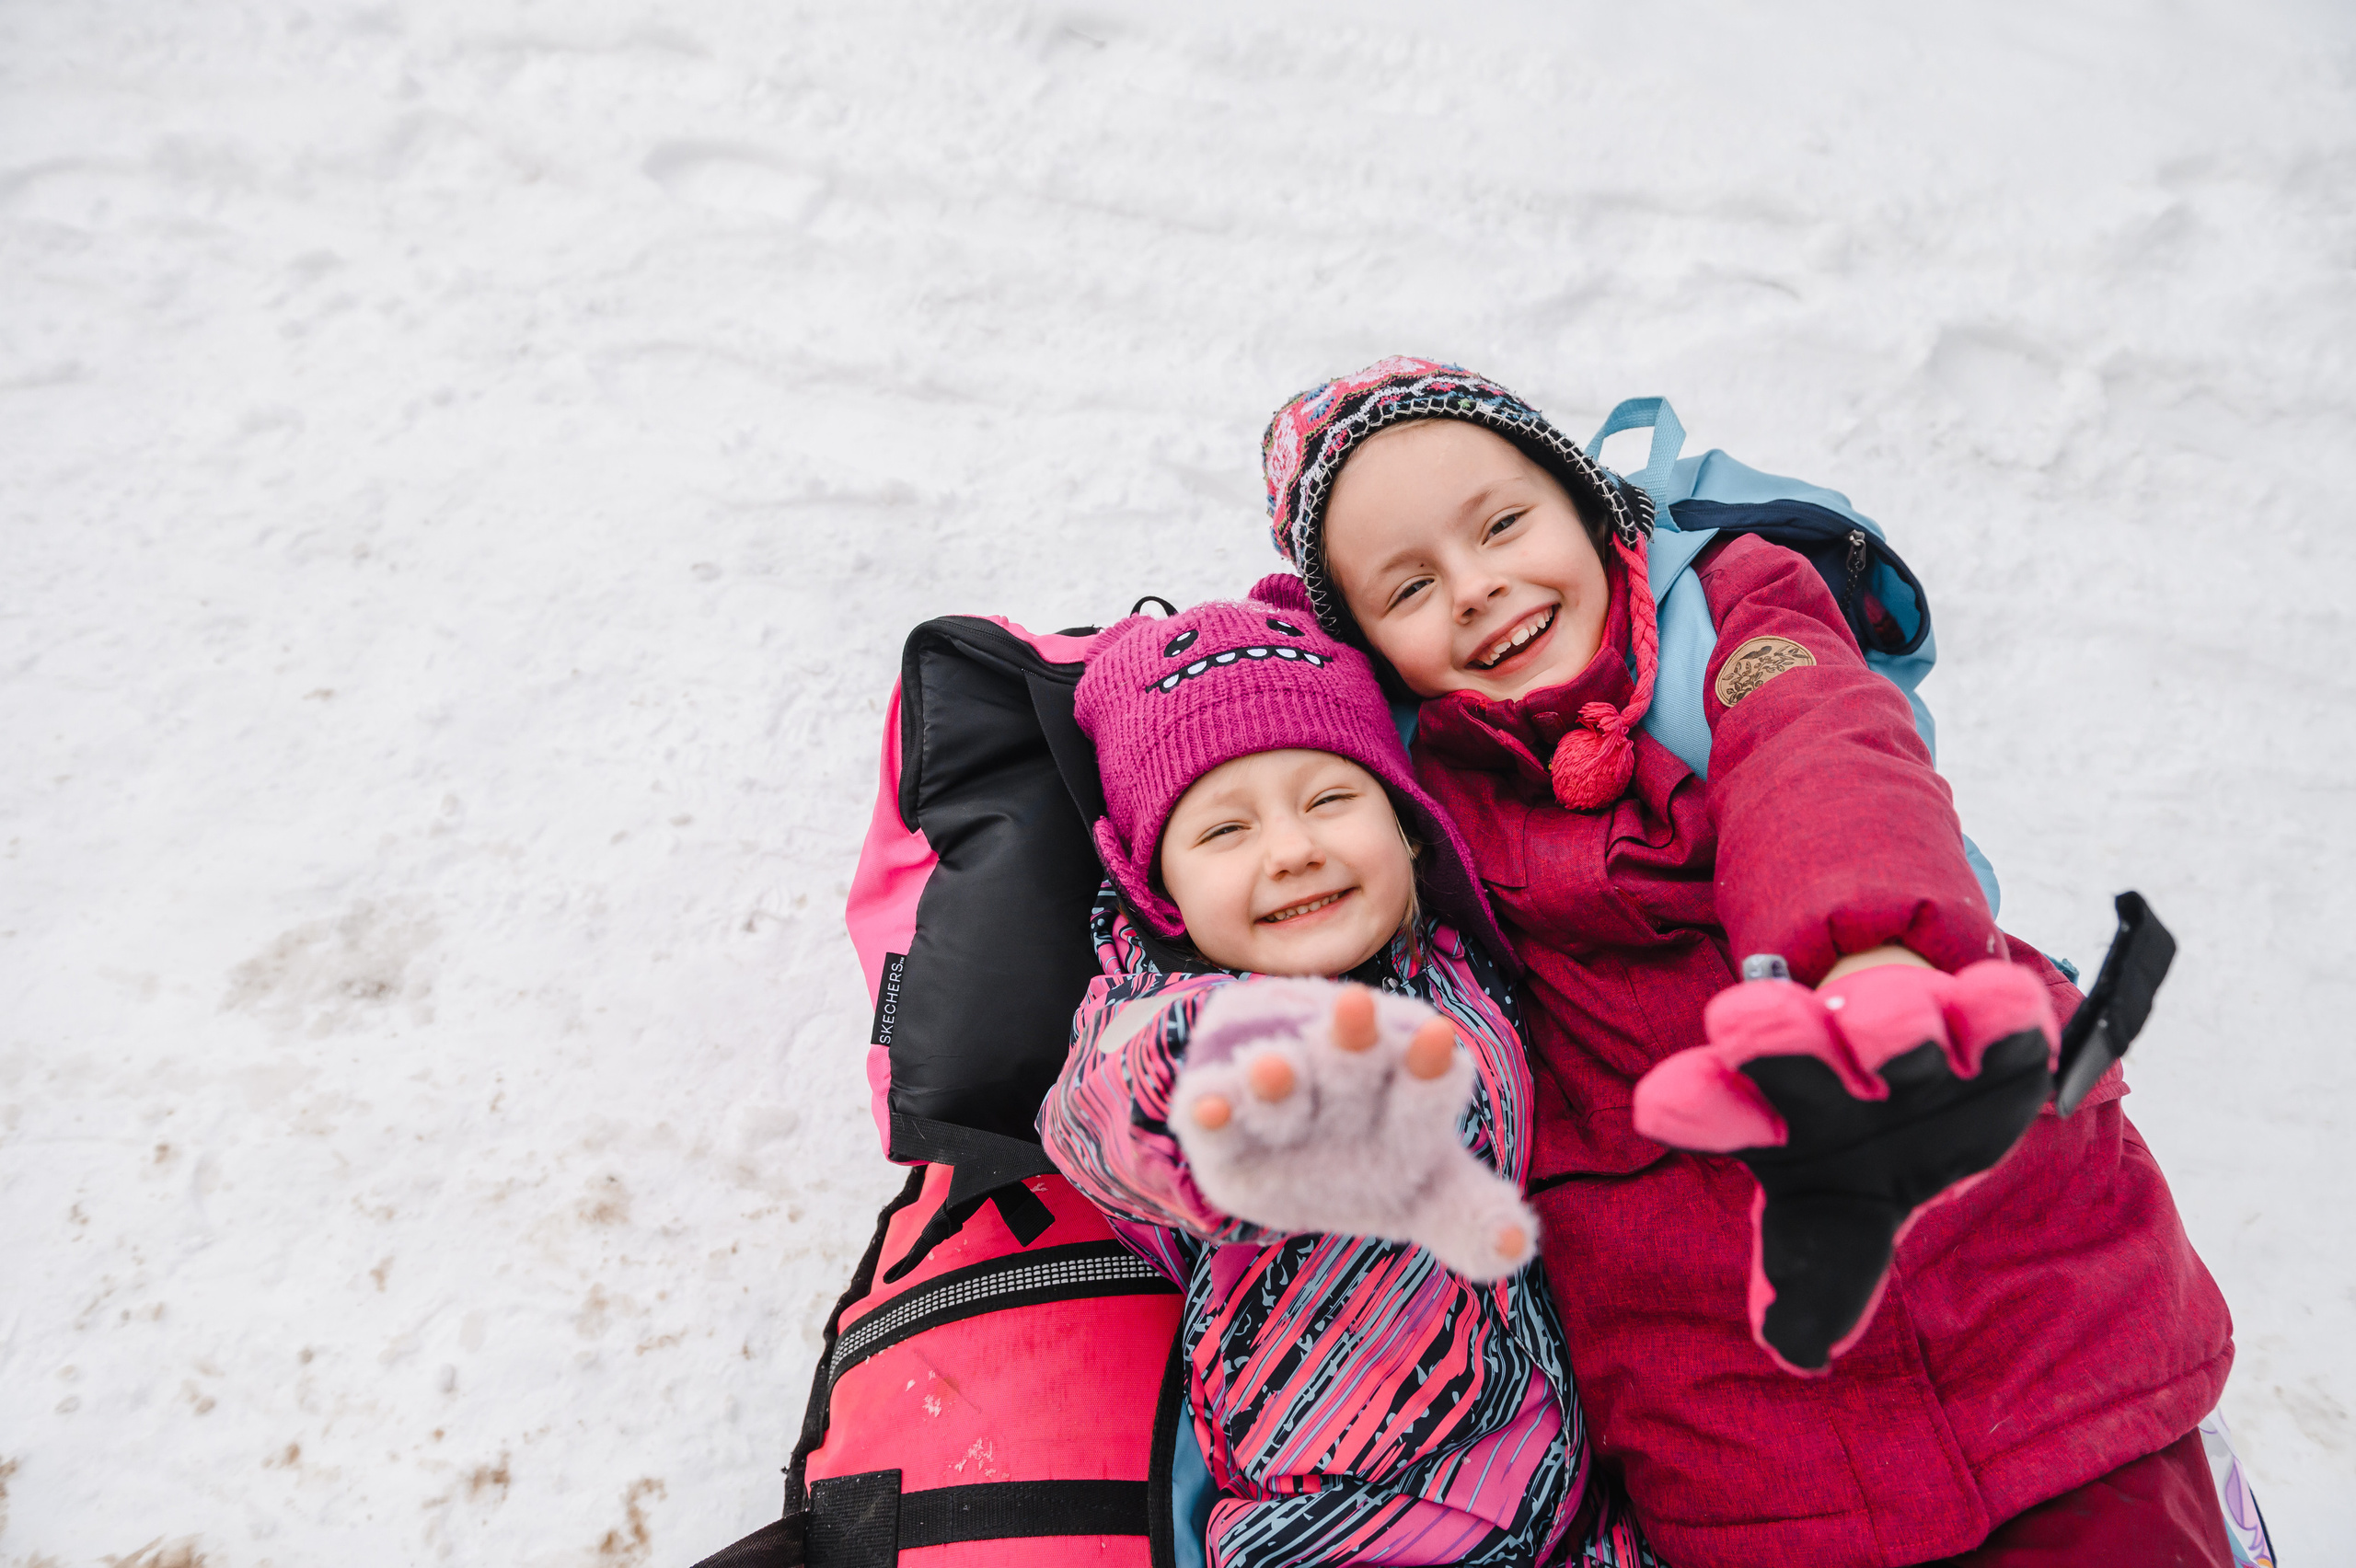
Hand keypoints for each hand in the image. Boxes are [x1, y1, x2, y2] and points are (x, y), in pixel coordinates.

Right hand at [1174, 979, 1536, 1279]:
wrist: (1282, 1144)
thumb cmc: (1374, 1164)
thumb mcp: (1429, 1197)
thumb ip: (1471, 1221)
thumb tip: (1517, 1243)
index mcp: (1404, 1100)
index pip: (1424, 1085)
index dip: (1428, 1070)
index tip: (1438, 1037)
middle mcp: (1343, 1086)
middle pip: (1351, 1065)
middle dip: (1353, 1042)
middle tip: (1356, 1004)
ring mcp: (1280, 1098)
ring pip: (1283, 1083)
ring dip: (1277, 1078)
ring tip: (1271, 1067)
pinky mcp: (1222, 1119)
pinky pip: (1216, 1110)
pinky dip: (1211, 1108)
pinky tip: (1204, 1105)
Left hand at [1631, 959, 2057, 1374]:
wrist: (1946, 1109)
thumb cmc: (1861, 1167)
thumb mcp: (1833, 1235)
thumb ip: (1812, 1288)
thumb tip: (1794, 1351)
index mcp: (1767, 1117)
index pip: (1702, 1101)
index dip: (1688, 1103)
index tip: (1665, 1109)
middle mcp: (1822, 1059)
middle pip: (1774, 1030)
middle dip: (1769, 1033)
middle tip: (1755, 1037)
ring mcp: (1901, 1028)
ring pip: (1884, 1008)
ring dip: (1884, 1025)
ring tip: (1890, 1058)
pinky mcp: (1986, 1021)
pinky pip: (1994, 1001)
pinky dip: (1992, 1013)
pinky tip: (1980, 1044)